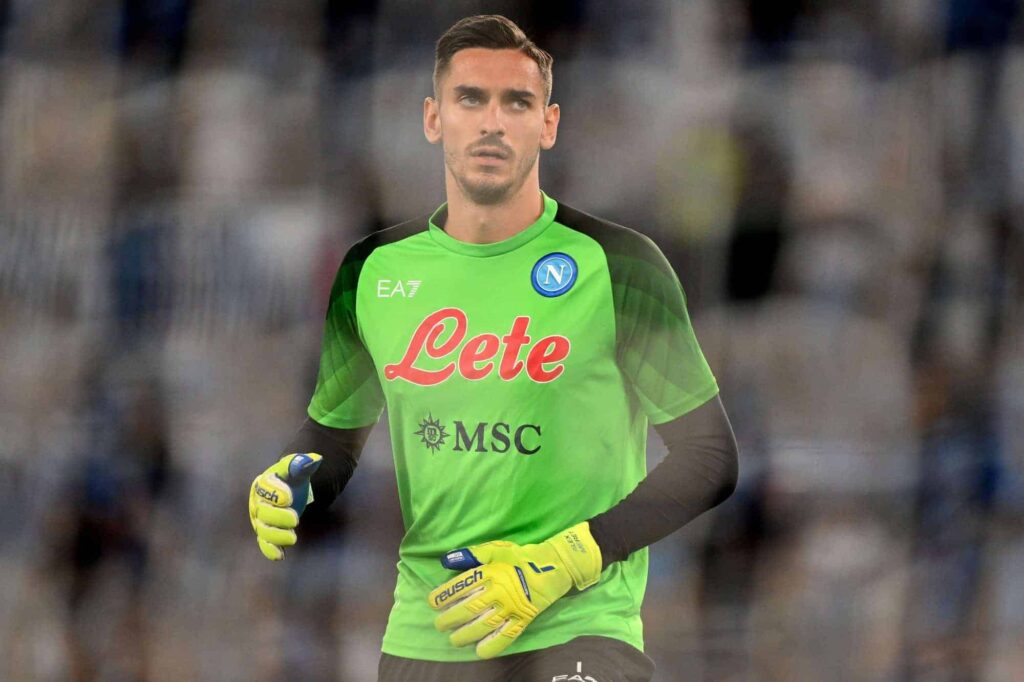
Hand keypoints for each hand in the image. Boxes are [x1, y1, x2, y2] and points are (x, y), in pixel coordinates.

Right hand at [248, 453, 321, 560]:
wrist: (290, 489)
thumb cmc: (292, 477)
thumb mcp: (297, 466)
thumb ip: (303, 463)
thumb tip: (314, 459)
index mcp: (263, 483)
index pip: (265, 488)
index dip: (275, 493)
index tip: (289, 497)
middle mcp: (258, 502)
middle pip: (263, 512)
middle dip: (278, 517)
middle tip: (295, 519)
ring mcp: (260, 520)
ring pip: (263, 530)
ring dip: (276, 536)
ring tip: (293, 538)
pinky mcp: (266, 533)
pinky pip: (264, 543)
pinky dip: (270, 550)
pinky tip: (281, 555)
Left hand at [428, 522, 601, 658]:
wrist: (554, 566)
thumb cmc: (521, 557)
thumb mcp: (496, 550)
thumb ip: (471, 555)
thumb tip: (446, 560)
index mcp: (490, 572)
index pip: (461, 586)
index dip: (444, 596)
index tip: (433, 602)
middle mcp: (499, 591)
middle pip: (469, 609)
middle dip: (450, 618)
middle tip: (439, 624)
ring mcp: (512, 607)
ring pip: (484, 625)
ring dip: (465, 634)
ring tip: (454, 639)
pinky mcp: (524, 619)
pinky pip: (507, 636)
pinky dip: (493, 645)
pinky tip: (480, 651)